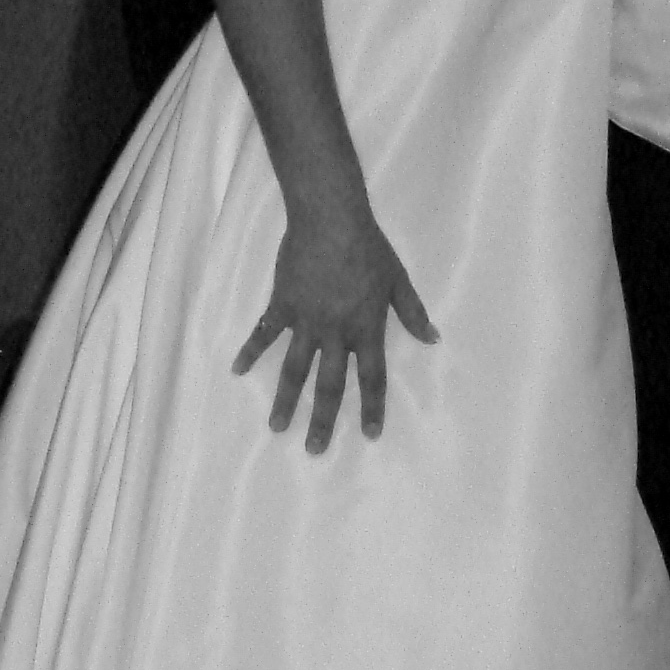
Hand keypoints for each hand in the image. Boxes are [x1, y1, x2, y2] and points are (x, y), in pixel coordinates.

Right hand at [234, 202, 435, 449]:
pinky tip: (237, 370)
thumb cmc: (369, 246)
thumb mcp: (398, 280)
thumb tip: (433, 338)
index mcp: (366, 328)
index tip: (369, 434)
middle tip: (314, 450)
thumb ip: (413, 313)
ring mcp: (306, 320)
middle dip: (323, 420)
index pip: (371, 377)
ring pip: (295, 369)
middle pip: (329, 384)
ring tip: (276, 427)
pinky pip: (264, 333)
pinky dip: (250, 350)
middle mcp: (336, 332)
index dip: (372, 407)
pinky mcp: (282, 304)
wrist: (330, 218)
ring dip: (285, 400)